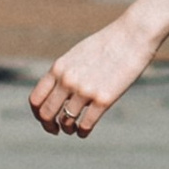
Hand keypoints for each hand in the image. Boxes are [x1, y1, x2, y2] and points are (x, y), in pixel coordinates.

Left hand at [30, 12, 158, 137]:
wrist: (132, 36)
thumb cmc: (107, 44)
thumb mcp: (77, 54)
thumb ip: (64, 72)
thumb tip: (56, 92)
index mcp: (58, 68)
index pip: (36, 99)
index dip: (37, 114)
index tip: (45, 119)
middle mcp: (68, 81)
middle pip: (47, 114)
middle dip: (49, 126)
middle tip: (56, 130)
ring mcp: (85, 91)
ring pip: (66, 122)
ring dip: (68, 129)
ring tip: (73, 129)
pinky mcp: (103, 100)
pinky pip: (86, 125)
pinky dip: (83, 132)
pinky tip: (85, 131)